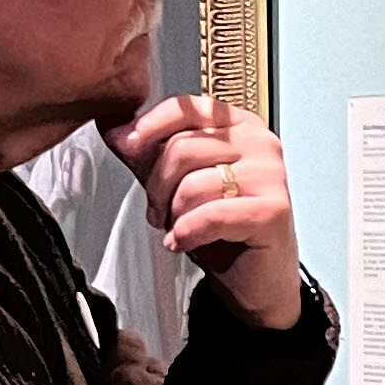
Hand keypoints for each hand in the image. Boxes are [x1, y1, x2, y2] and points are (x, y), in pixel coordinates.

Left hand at [107, 93, 302, 329]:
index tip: (126, 144)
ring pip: (194, 183)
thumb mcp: (177, 184)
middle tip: (158, 211)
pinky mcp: (272, 210)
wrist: (256, 276)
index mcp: (238, 126)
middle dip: (157, 186)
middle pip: (183, 147)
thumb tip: (112, 128)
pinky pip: (211, 215)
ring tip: (179, 228)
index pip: (186, 109)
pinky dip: (189, 232)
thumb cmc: (222, 229)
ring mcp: (270, 175)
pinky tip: (184, 242)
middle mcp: (259, 143)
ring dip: (174, 214)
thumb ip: (149, 154)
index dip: (148, 126)